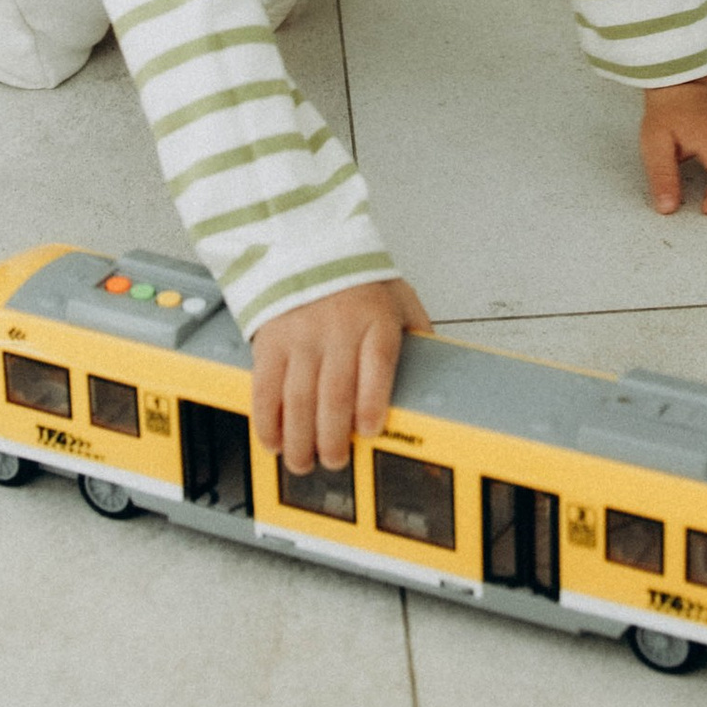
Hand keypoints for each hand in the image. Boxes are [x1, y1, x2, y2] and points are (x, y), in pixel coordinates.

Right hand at [251, 277, 430, 475]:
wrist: (308, 245)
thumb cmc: (358, 280)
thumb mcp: (398, 297)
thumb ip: (417, 332)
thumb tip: (441, 370)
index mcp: (375, 319)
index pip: (376, 364)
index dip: (371, 402)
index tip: (369, 431)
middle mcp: (337, 328)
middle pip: (335, 392)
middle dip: (332, 437)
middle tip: (334, 461)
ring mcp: (300, 335)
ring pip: (298, 397)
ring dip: (299, 437)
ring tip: (303, 461)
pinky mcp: (270, 340)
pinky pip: (266, 387)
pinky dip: (267, 419)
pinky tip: (273, 440)